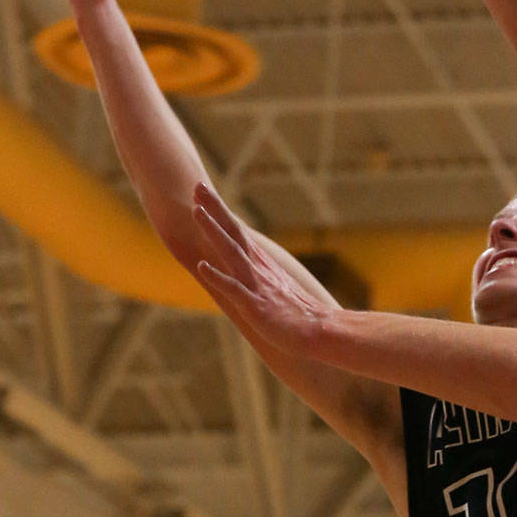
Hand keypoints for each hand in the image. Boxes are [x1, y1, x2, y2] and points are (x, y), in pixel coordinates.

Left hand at [191, 183, 334, 357]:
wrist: (320, 331)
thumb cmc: (298, 314)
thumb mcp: (276, 290)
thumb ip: (261, 277)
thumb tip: (249, 268)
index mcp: (261, 264)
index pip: (237, 232)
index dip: (219, 211)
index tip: (204, 192)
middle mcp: (258, 268)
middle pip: (233, 233)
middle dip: (215, 209)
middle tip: (199, 186)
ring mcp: (256, 285)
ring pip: (231, 252)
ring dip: (213, 231)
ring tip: (196, 212)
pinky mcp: (256, 305)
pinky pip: (233, 289)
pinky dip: (217, 276)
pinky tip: (201, 266)